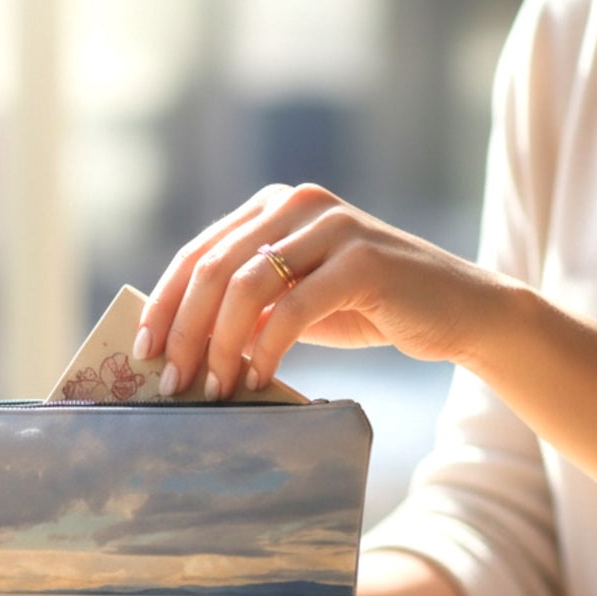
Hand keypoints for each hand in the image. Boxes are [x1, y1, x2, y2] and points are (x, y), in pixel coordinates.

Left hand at [134, 182, 504, 398]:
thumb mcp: (290, 304)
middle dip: (184, 333)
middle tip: (172, 384)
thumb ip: (241, 309)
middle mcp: (298, 205)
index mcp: (272, 208)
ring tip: (214, 390)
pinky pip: (293, 308)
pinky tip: (259, 380)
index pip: (197, 254)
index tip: (142, 352)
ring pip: (246, 287)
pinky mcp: (364, 259)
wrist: (454, 312)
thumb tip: (171, 347)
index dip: (163, 305)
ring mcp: (333, 226)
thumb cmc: (363, 310)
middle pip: (213, 270)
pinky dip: (267, 349)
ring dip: (220, 346)